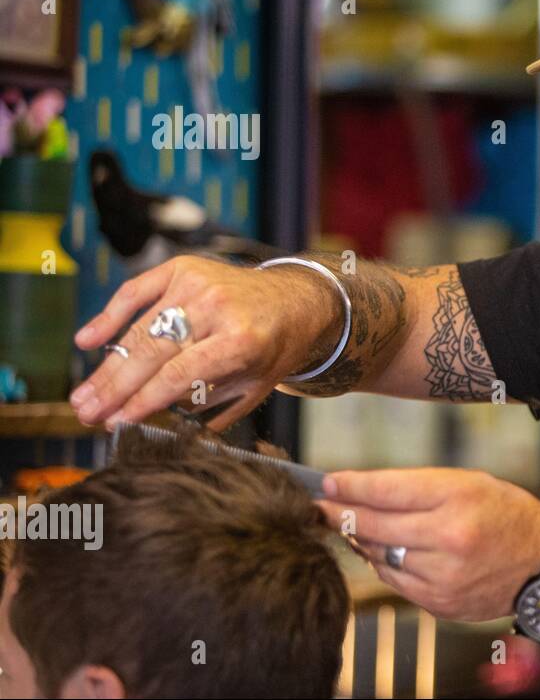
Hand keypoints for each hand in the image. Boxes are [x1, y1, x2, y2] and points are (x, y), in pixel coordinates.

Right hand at [69, 255, 337, 429]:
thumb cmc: (273, 349)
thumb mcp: (255, 386)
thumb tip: (161, 432)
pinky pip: (136, 291)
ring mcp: (198, 284)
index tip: (116, 423)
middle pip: (153, 352)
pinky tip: (87, 341)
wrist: (295, 300)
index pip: (180, 374)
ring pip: (140, 328)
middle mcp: (217, 307)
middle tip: (87, 414)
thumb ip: (211, 407)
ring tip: (83, 396)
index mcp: (241, 340)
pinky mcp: (183, 268)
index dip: (143, 400)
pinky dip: (110, 316)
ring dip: (107, 366)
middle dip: (115, 388)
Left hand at [318, 468, 539, 621]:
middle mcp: (449, 537)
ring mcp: (444, 575)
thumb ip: (418, 487)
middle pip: (374, 525)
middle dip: (342, 514)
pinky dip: (385, 565)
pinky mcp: (440, 602)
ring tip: (356, 527)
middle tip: (322, 507)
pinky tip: (387, 552)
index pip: (387, 490)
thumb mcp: (469, 483)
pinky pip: (395, 582)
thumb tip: (363, 492)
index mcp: (458, 498)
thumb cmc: (507, 515)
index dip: (351, 487)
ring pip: (380, 557)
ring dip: (362, 541)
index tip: (327, 484)